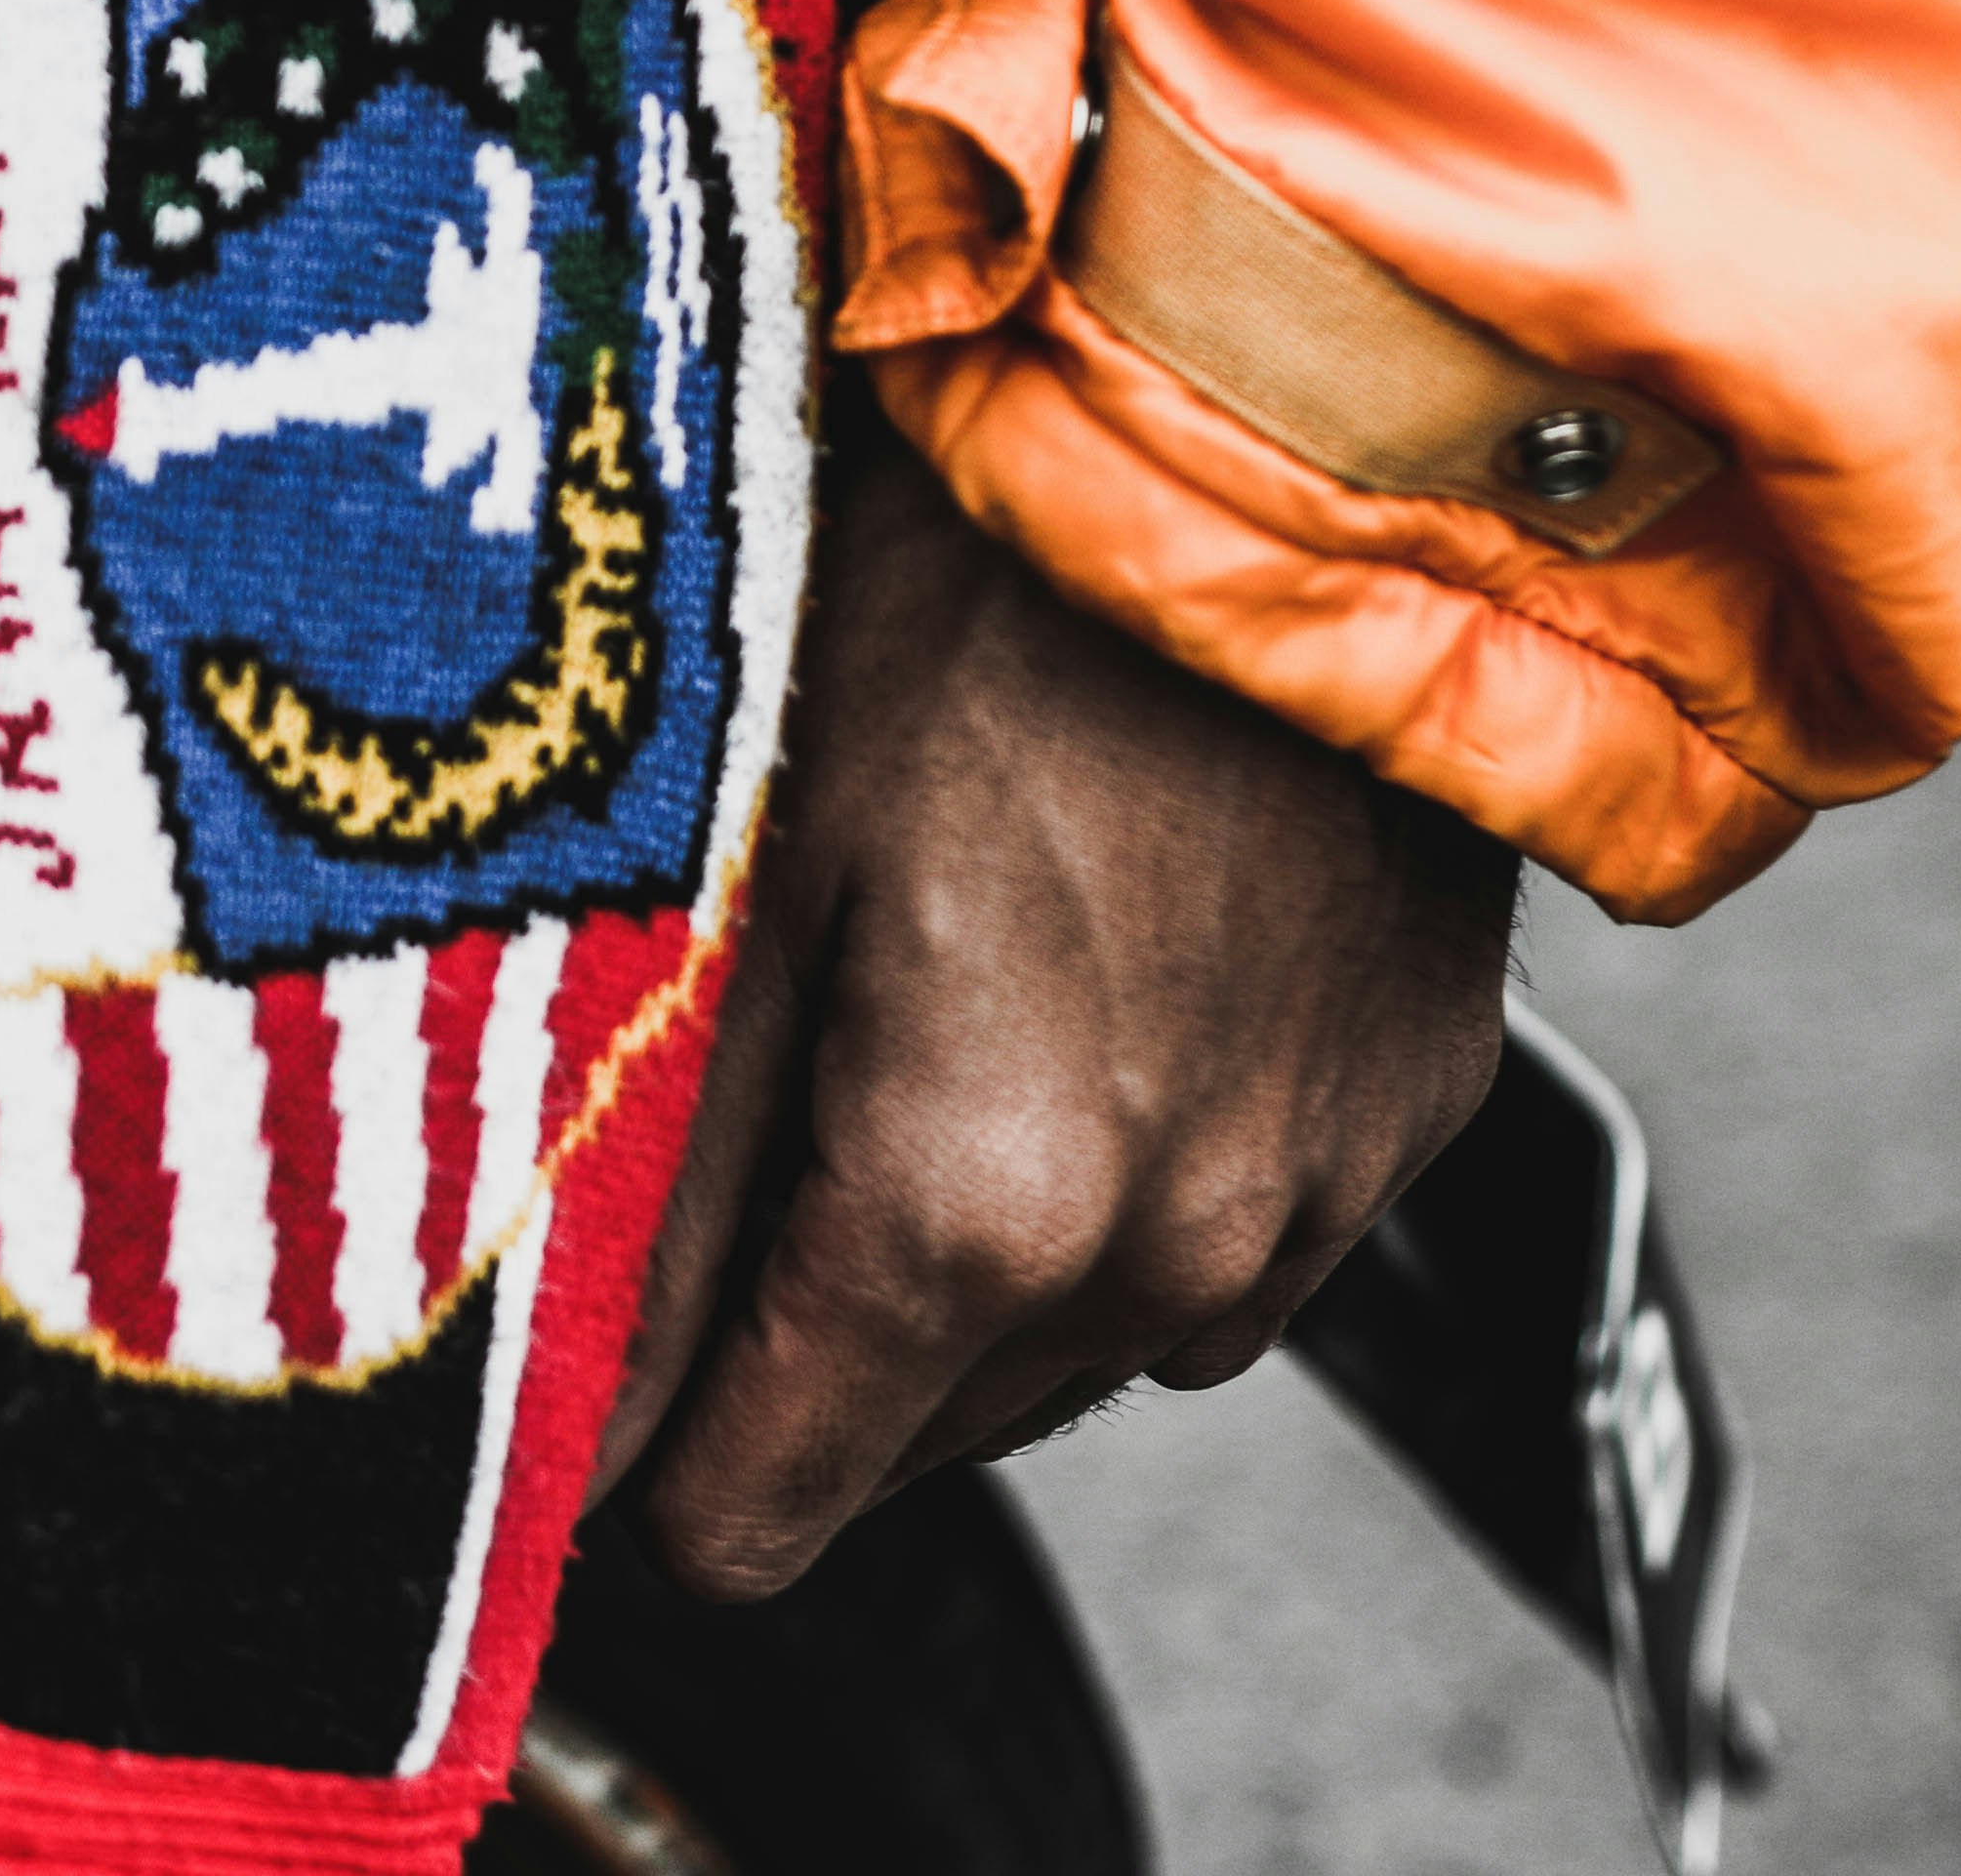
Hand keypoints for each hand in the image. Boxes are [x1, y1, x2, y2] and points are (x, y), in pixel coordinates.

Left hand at [588, 416, 1517, 1594]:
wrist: (1292, 444)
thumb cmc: (976, 603)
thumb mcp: (744, 876)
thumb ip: (649, 1194)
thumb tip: (552, 1437)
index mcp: (973, 1211)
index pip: (757, 1516)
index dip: (641, 1467)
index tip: (574, 1373)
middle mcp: (1167, 1256)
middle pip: (903, 1442)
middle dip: (793, 1339)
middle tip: (729, 1106)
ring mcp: (1311, 1197)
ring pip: (1067, 1354)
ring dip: (966, 1261)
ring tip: (905, 1013)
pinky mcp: (1407, 1114)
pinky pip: (1220, 1244)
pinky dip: (1125, 1177)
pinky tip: (1065, 988)